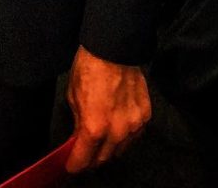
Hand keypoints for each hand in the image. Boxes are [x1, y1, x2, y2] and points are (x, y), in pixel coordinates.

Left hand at [65, 46, 150, 171]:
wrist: (113, 49)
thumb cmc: (89, 68)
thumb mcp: (73, 96)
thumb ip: (78, 122)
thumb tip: (79, 137)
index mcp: (94, 127)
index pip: (83, 159)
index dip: (75, 165)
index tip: (71, 167)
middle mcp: (116, 132)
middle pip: (104, 159)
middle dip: (92, 159)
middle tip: (85, 155)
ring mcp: (134, 125)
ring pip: (121, 150)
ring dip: (110, 149)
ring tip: (102, 142)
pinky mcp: (145, 116)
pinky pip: (135, 135)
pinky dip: (125, 136)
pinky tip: (117, 128)